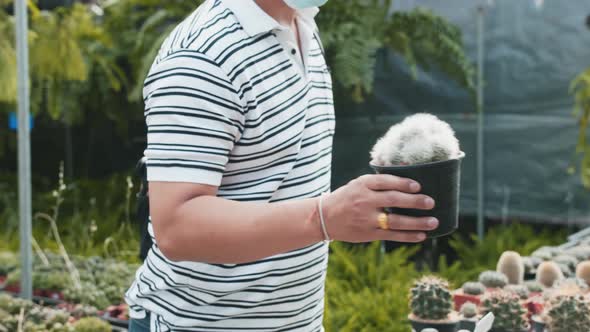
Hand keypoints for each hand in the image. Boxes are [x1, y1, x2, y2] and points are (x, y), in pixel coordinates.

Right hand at [321, 174, 436, 242]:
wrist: (324, 217)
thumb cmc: (347, 197)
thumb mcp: (358, 183)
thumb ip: (379, 180)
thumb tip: (405, 169)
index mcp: (362, 184)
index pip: (385, 181)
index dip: (403, 183)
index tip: (418, 186)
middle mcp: (364, 201)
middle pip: (393, 200)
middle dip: (414, 202)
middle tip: (431, 202)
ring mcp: (366, 218)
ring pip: (395, 220)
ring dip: (417, 222)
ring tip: (433, 222)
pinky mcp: (368, 233)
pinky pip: (392, 235)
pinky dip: (408, 236)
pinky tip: (421, 235)